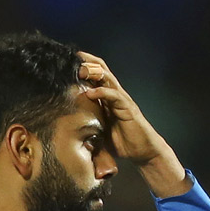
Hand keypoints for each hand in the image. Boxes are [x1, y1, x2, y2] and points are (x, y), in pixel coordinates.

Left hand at [76, 52, 188, 196]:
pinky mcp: (128, 109)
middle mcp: (115, 95)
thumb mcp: (99, 131)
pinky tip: (90, 93)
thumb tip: (66, 128)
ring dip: (94, 73)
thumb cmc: (122, 142)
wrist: (143, 152)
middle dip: (87, 62)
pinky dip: (102, 92)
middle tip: (70, 58)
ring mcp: (122, 100)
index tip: (66, 61)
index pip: (95, 75)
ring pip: (108, 78)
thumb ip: (86, 125)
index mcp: (107, 98)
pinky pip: (115, 96)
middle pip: (101, 70)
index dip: (83, 67)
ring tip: (80, 71)